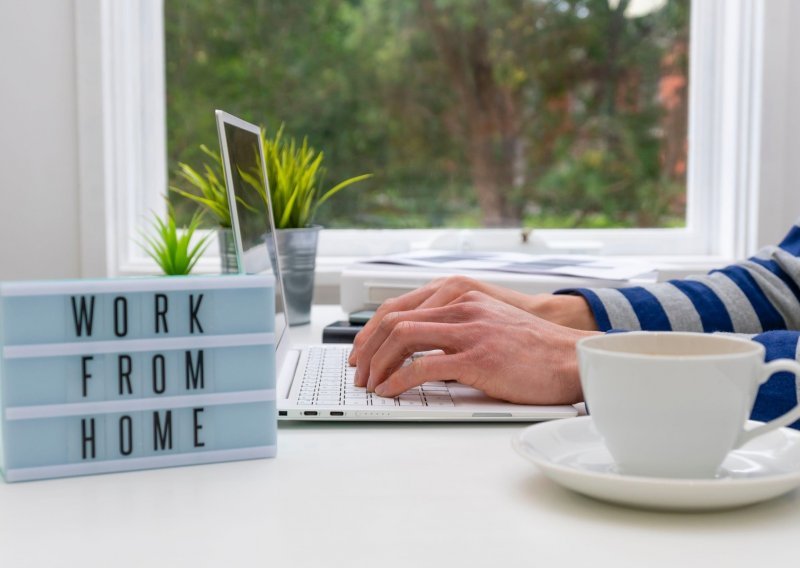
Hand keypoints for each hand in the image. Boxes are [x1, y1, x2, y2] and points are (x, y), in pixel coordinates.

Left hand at [352, 290, 598, 404]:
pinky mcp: (477, 358)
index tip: (362, 352)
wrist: (572, 358)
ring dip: (378, 364)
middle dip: (367, 348)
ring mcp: (469, 331)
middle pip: (394, 320)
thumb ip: (459, 328)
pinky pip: (423, 368)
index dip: (372, 331)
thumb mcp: (491, 325)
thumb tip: (424, 350)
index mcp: (463, 298)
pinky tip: (391, 391)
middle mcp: (462, 308)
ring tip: (370, 384)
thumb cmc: (535, 350)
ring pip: (402, 338)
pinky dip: (399, 381)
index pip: (401, 307)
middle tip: (359, 372)